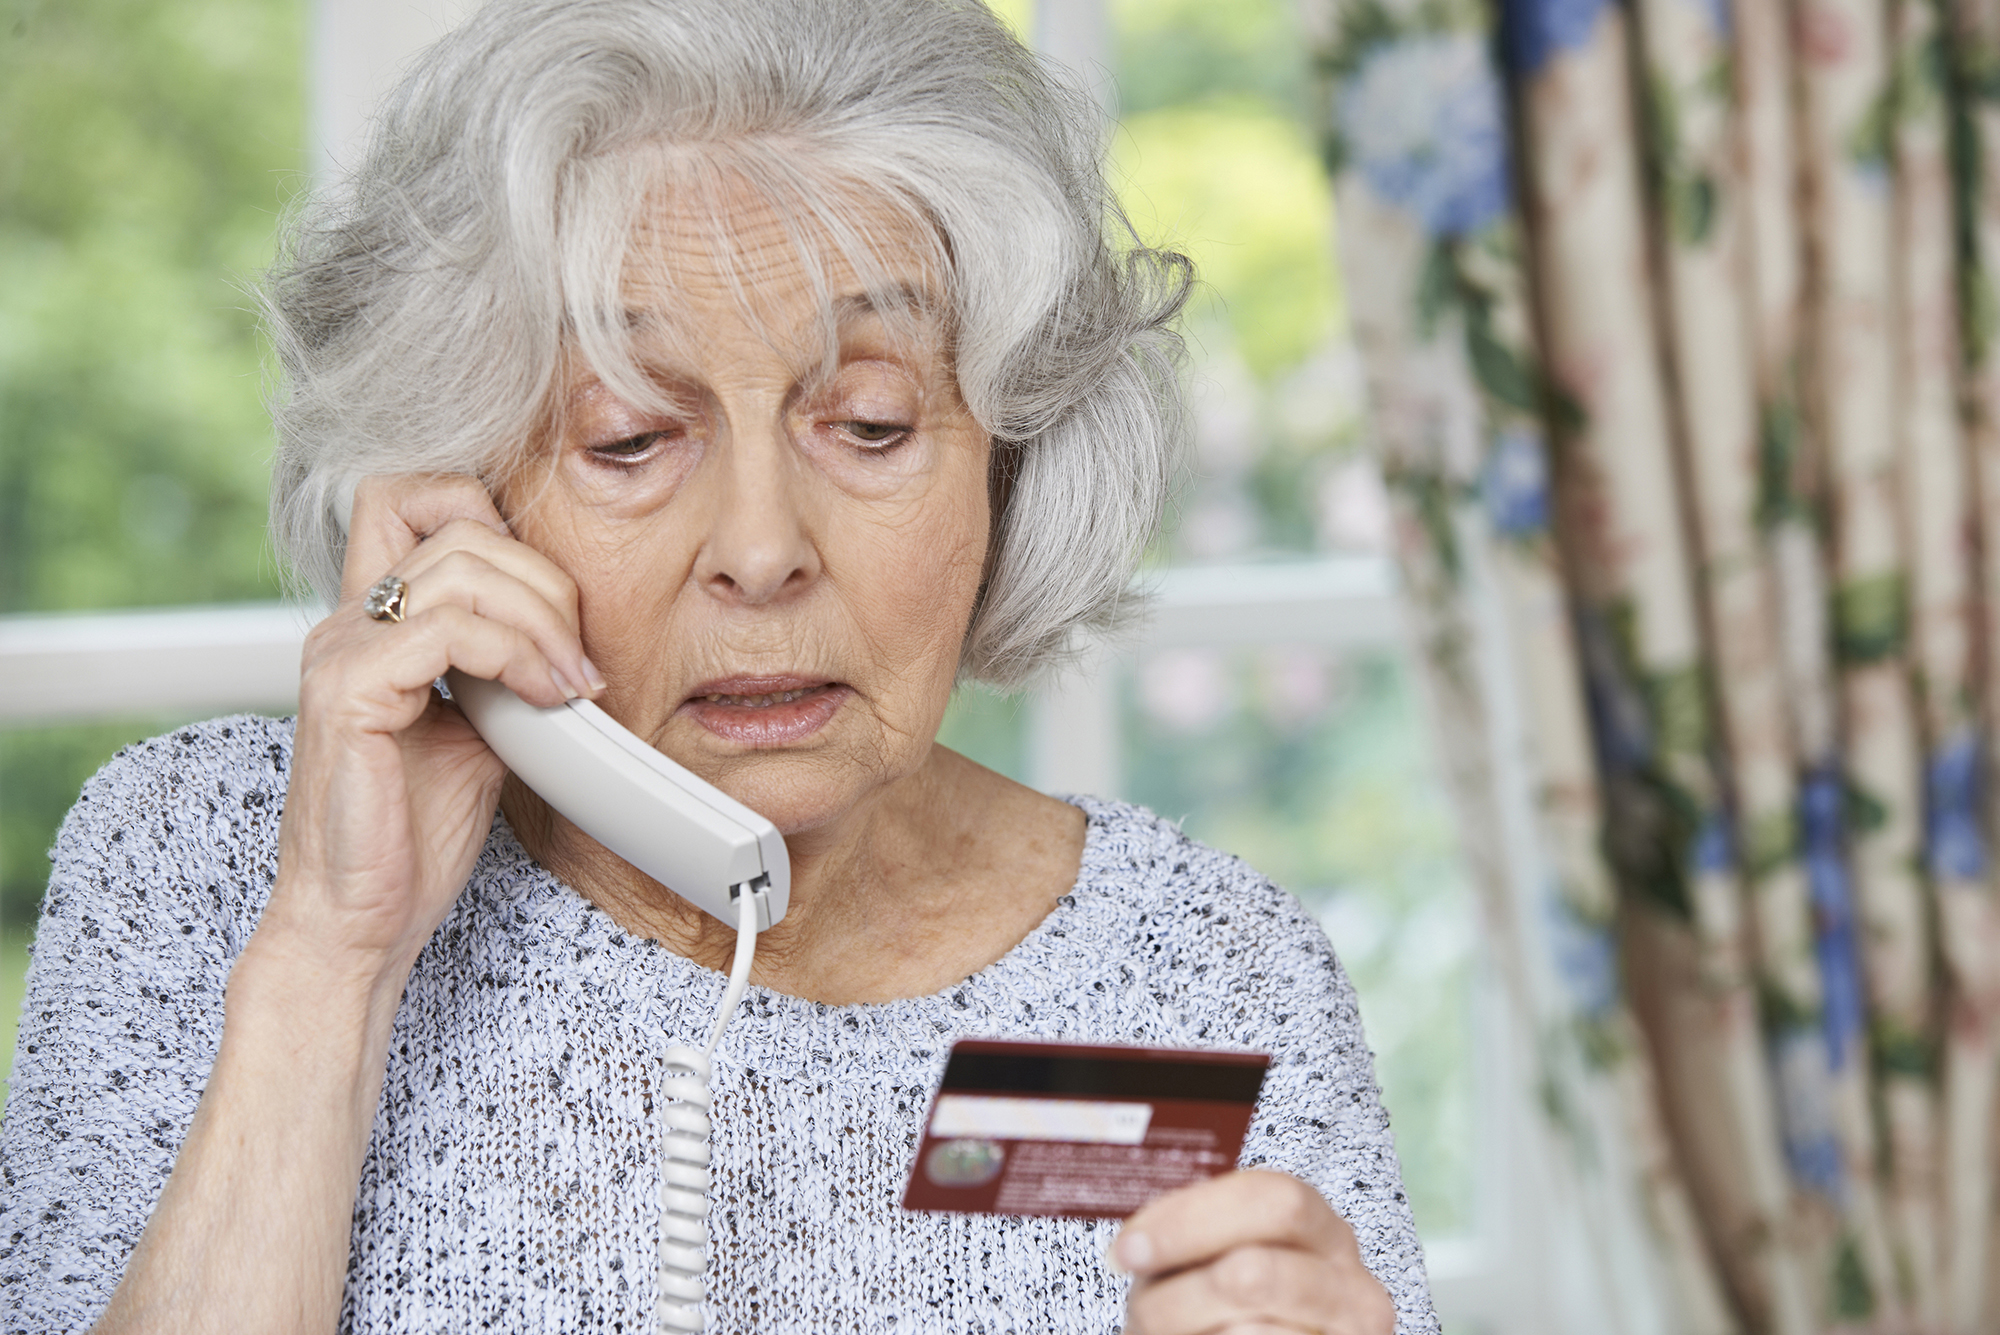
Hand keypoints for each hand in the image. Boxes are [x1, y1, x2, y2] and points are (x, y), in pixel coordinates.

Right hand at [260, 473, 601, 980]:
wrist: (361, 922)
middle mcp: (347, 624)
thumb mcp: (480, 733)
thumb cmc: (411, 840)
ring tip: (572, 685)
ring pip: (462, 566)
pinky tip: (544, 700)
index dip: (495, 521)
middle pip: (458, 522)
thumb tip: (569, 642)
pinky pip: (448, 629)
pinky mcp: (349, 693)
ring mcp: (341, 652)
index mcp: (372, 625)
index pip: (413, 497)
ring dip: (543, 621)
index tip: (552, 610)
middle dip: (545, 582)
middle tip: (580, 661)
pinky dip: (516, 655)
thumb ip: (503, 670)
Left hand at [1115, 1170, 1396, 1334]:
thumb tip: (1136, 1243)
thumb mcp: (1212, 1256)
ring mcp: (1347, 1330)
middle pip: (1256, 1272)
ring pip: (1249, 1331)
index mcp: (1315, 1226)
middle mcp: (1347, 1279)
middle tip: (1145, 1307)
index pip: (1268, 1199)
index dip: (1192, 1220)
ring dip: (1192, 1329)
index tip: (1131, 1248)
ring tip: (1180, 1330)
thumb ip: (1193, 1233)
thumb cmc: (1224, 1305)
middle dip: (1187, 1290)